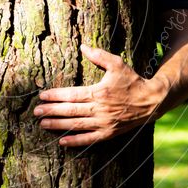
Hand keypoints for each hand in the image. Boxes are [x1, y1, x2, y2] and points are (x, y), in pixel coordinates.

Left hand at [34, 44, 167, 146]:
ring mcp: (104, 123)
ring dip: (58, 125)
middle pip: (70, 111)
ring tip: (43, 123)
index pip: (72, 95)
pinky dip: (75, 141)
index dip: (55, 95)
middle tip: (36, 111)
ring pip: (76, 125)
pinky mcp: (109, 133)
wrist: (151, 101)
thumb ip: (99, 55)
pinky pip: (89, 139)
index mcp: (99, 92)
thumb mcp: (117, 64)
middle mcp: (100, 109)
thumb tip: (82, 46)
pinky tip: (62, 141)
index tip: (42, 96)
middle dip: (51, 111)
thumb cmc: (132, 80)